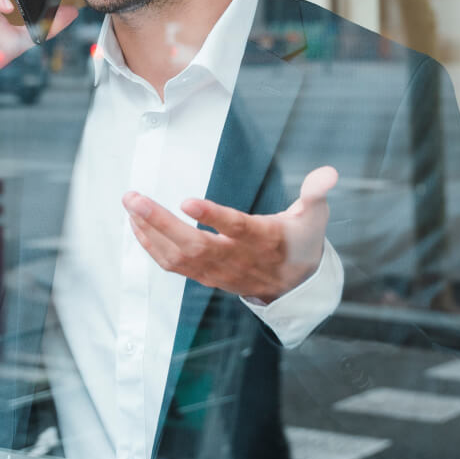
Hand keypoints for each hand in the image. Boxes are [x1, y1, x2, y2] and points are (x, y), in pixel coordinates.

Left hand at [123, 166, 338, 300]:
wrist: (294, 285)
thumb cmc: (300, 242)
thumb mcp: (314, 217)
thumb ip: (316, 193)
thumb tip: (329, 173)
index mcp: (264, 240)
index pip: (236, 228)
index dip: (213, 217)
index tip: (188, 201)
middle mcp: (236, 259)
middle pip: (194, 245)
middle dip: (160, 222)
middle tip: (134, 198)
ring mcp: (217, 271)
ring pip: (178, 257)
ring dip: (149, 232)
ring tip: (130, 206)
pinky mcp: (204, 276)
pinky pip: (172, 265)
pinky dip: (151, 246)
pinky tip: (136, 225)